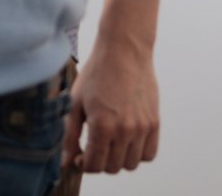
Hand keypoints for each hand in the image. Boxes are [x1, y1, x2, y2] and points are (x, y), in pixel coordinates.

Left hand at [65, 40, 159, 173]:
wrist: (124, 53)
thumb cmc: (96, 74)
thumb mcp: (75, 103)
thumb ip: (70, 135)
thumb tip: (66, 161)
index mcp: (102, 126)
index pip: (95, 166)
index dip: (84, 166)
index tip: (80, 157)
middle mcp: (125, 131)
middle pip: (113, 168)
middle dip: (99, 162)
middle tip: (92, 149)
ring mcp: (143, 129)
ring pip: (131, 164)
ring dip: (118, 159)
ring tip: (108, 143)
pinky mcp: (155, 124)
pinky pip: (149, 154)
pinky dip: (137, 154)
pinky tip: (125, 140)